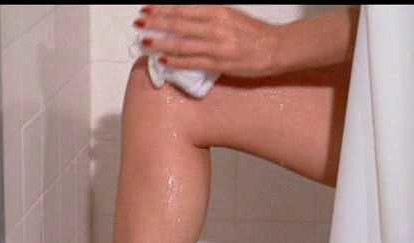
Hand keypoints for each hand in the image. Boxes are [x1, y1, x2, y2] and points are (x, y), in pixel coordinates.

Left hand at [134, 5, 282, 77]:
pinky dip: (175, 61)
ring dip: (160, 43)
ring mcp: (216, 46)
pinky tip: (162, 60)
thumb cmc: (252, 33)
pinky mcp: (219, 63)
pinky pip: (192, 62)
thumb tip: (183, 16)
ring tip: (144, 42)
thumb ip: (207, 15)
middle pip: (178, 24)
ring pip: (181, 43)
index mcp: (217, 11)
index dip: (162, 9)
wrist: (276, 48)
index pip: (182, 9)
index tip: (146, 9)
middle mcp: (214, 26)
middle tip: (138, 24)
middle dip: (155, 23)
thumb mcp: (229, 15)